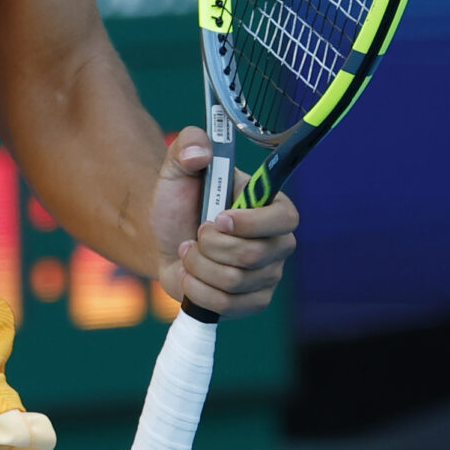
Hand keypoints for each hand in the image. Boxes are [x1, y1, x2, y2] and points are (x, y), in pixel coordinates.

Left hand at [147, 127, 298, 316]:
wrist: (164, 239)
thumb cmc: (180, 201)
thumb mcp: (178, 166)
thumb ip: (189, 144)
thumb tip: (201, 153)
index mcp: (273, 205)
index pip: (284, 219)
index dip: (251, 223)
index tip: (216, 218)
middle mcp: (279, 243)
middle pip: (252, 256)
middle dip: (210, 246)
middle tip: (196, 234)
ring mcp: (268, 275)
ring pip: (234, 282)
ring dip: (198, 266)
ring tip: (189, 252)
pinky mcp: (252, 302)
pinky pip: (227, 305)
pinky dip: (198, 290)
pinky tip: (190, 275)